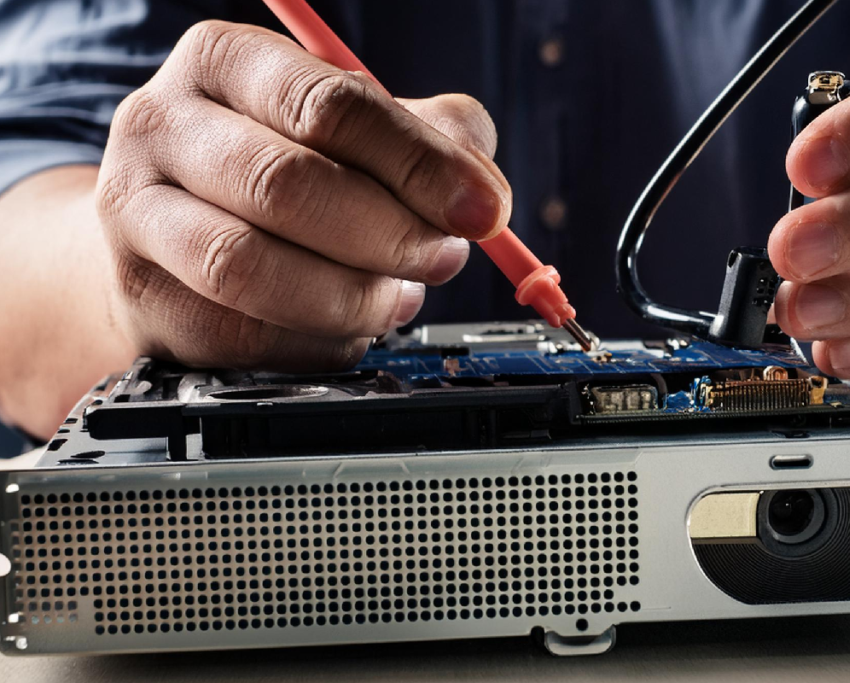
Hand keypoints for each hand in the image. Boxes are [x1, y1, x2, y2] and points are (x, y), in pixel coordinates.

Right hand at [97, 20, 509, 369]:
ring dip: (351, 297)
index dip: (418, 164)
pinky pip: (242, 334)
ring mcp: (136, 214)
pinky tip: (344, 325)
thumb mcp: (351, 129)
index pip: (328, 106)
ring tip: (397, 299)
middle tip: (442, 260)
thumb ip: (428, 139)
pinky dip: (316, 340)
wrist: (170, 226)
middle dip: (389, 236)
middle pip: (286, 185)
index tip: (482, 210)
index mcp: (224, 62)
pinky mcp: (142, 294)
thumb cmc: (274, 166)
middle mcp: (162, 126)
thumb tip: (481, 191)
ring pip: (252, 269)